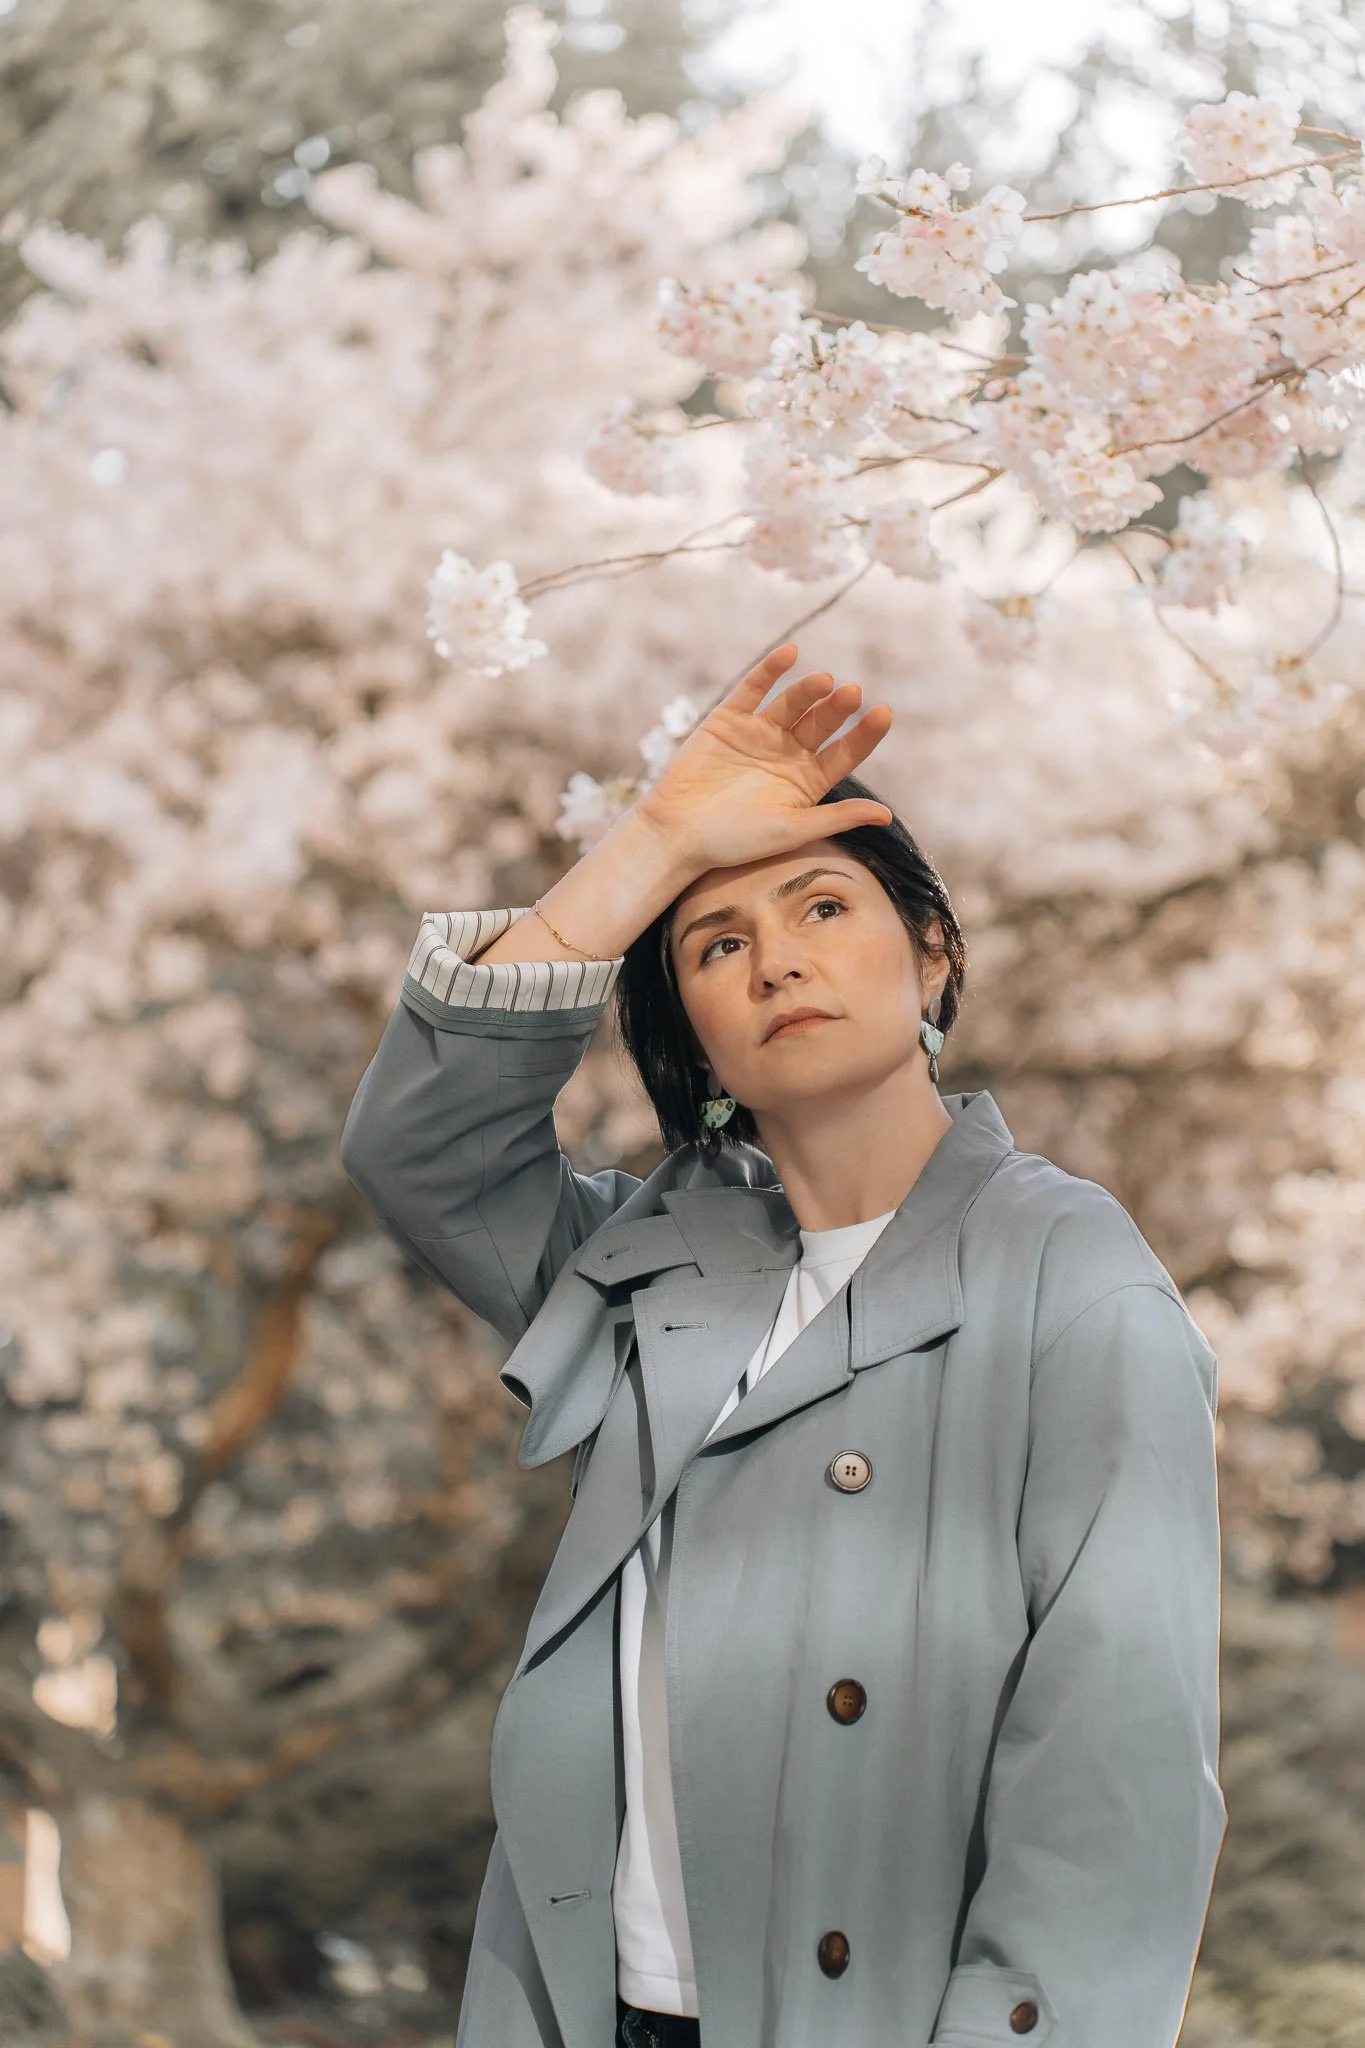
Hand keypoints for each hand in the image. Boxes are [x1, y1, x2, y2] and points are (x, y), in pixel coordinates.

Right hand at [634, 645, 894, 874]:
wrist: (678, 834)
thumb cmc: (736, 842)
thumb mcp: (792, 830)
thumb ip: (837, 818)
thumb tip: (887, 816)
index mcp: (809, 780)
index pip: (846, 751)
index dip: (865, 733)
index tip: (883, 714)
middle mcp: (789, 752)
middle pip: (822, 723)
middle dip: (837, 708)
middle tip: (852, 693)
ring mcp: (760, 732)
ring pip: (792, 703)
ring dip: (809, 690)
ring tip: (824, 682)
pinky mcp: (730, 718)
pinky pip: (753, 688)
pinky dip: (770, 670)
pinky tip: (790, 654)